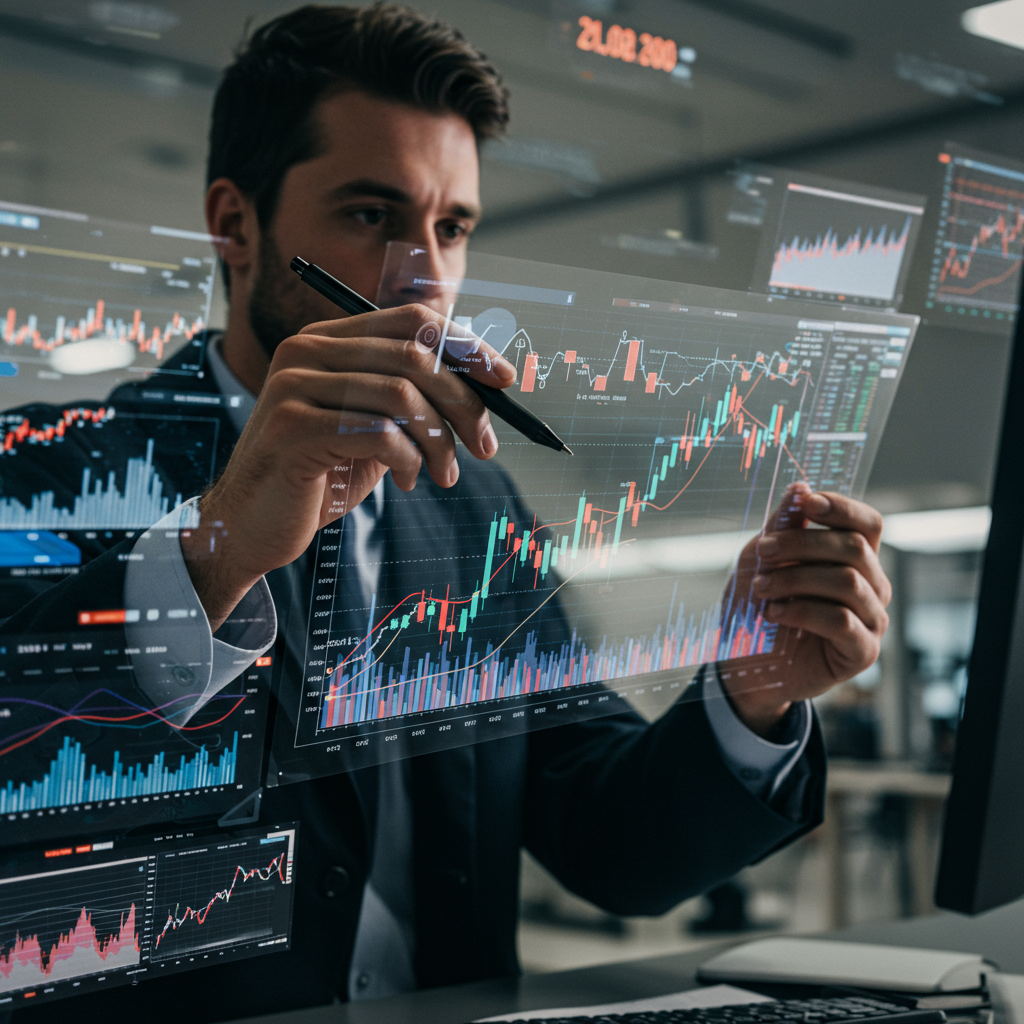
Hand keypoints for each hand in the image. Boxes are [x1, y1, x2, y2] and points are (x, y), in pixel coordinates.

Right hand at [180, 305, 514, 629]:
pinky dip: (409, 461)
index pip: (412, 321)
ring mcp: (294, 386)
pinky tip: (408, 481)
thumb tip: (486, 385)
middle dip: (464, 403)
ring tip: (444, 474)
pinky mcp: (292, 428)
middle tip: (486, 446)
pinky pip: (379, 433)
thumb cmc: (321, 476)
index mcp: (328, 340)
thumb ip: (411, 399)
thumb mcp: (373, 428)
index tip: (505, 380)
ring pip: (402, 395)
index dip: (466, 347)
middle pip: (414, 356)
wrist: (253, 525)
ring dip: (439, 442)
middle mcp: (307, 350)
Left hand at [717, 482, 890, 737]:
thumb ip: (782, 526)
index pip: (867, 523)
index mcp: (854, 558)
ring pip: (847, 583)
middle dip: (802, 543)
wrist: (744, 661)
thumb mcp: (761, 559)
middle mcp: (873, 585)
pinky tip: (774, 613)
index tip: (805, 502)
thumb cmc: (757, 603)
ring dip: (796, 580)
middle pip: (854, 548)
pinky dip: (802, 612)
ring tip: (761, 589)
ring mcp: (873, 619)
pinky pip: (842, 621)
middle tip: (763, 552)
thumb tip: (800, 487)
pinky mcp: (862, 651)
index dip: (841, 508)